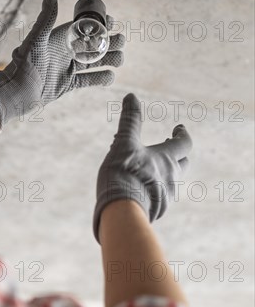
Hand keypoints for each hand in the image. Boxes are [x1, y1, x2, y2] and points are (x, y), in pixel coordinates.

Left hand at [0, 0, 124, 131]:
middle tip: (121, 41)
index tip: (112, 21)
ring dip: (108, 59)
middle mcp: (64, 52)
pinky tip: (111, 76)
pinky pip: (88, 80)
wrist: (17, 92)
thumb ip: (46, 19)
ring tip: (120, 59)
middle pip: (92, 44)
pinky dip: (100, 78)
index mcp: (58, 39)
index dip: (98, 24)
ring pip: (93, 62)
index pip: (83, 28)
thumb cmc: (24, 65)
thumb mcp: (36, 40)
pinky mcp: (67, 84)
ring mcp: (67, 68)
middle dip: (108, 42)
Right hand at [93, 93, 192, 242]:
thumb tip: (131, 96)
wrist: (122, 210)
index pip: (184, 143)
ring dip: (164, 173)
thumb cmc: (123, 174)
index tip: (178, 128)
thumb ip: (129, 120)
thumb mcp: (124, 143)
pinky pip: (160, 198)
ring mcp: (166, 196)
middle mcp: (172, 177)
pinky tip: (141, 190)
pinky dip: (154, 190)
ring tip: (150, 171)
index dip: (182, 134)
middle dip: (178, 154)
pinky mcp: (157, 210)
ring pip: (171, 182)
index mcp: (166, 159)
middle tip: (170, 148)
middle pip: (183, 164)